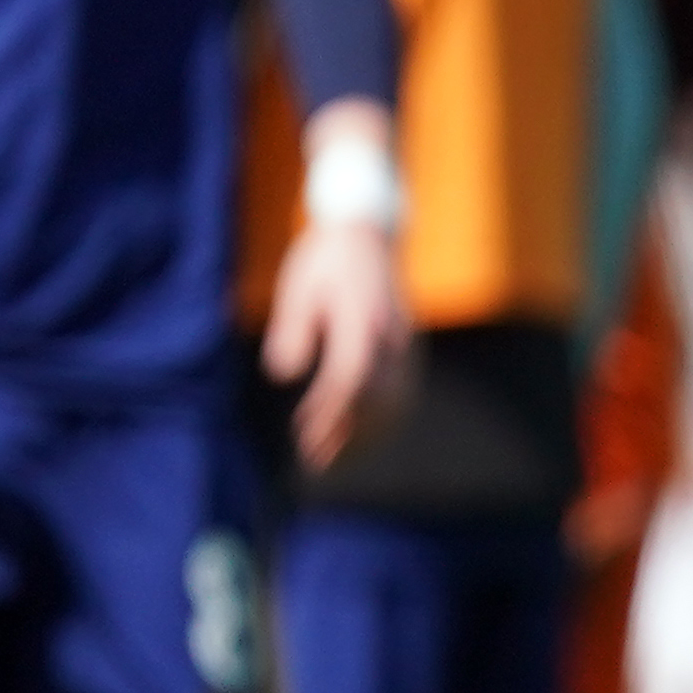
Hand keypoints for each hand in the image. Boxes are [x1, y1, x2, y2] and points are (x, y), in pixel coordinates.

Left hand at [264, 102, 417, 470]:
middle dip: (346, 433)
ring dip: (366, 434)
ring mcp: (407, 344)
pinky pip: (403, 394)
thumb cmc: (325, 259)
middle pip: (377, 399)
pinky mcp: (409, 349)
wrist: (370, 233)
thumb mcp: (297, 287)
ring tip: (333, 457)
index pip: (351, 378)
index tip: (302, 431)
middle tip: (312, 459)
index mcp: (363, 319)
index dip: (329, 410)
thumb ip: (291, 329)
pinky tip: (360, 435)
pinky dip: (383, 421)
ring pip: (395, 402)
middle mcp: (392, 336)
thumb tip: (283, 374)